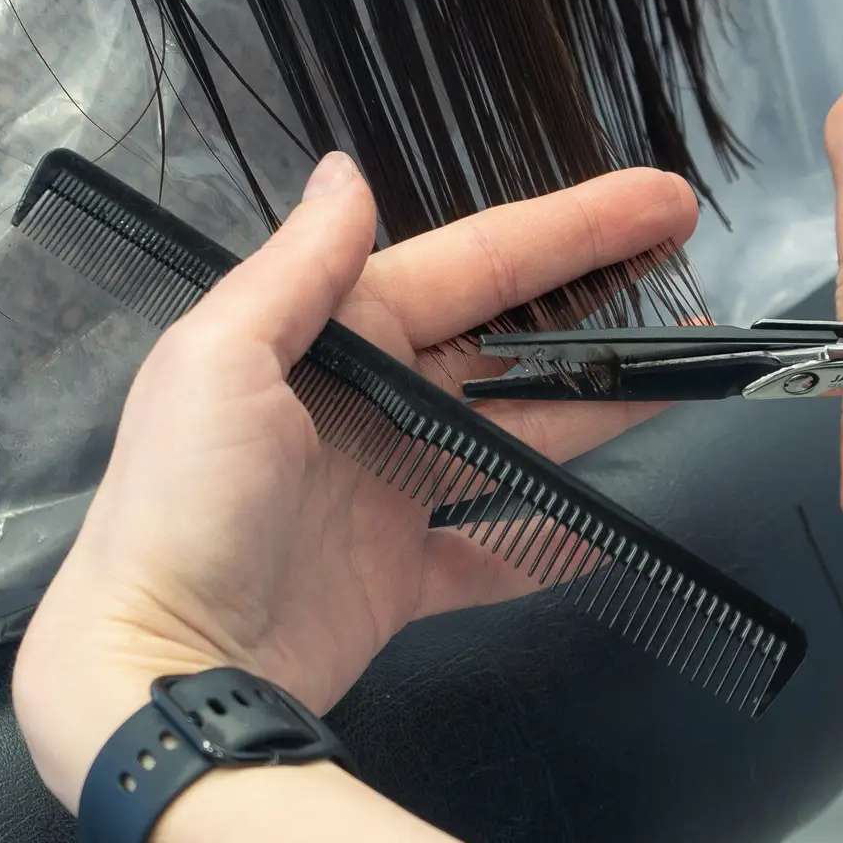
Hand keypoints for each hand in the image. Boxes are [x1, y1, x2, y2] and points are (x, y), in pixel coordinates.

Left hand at [12, 152, 698, 807]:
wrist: (154, 668)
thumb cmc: (180, 506)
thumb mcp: (219, 359)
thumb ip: (297, 268)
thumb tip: (344, 174)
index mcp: (329, 336)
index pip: (473, 264)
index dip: (570, 231)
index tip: (657, 204)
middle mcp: (366, 404)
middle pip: (504, 347)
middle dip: (596, 316)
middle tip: (689, 295)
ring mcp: (388, 493)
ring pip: (515, 439)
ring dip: (593, 415)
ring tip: (677, 387)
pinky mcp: (398, 577)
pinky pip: (492, 550)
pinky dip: (547, 545)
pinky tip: (605, 532)